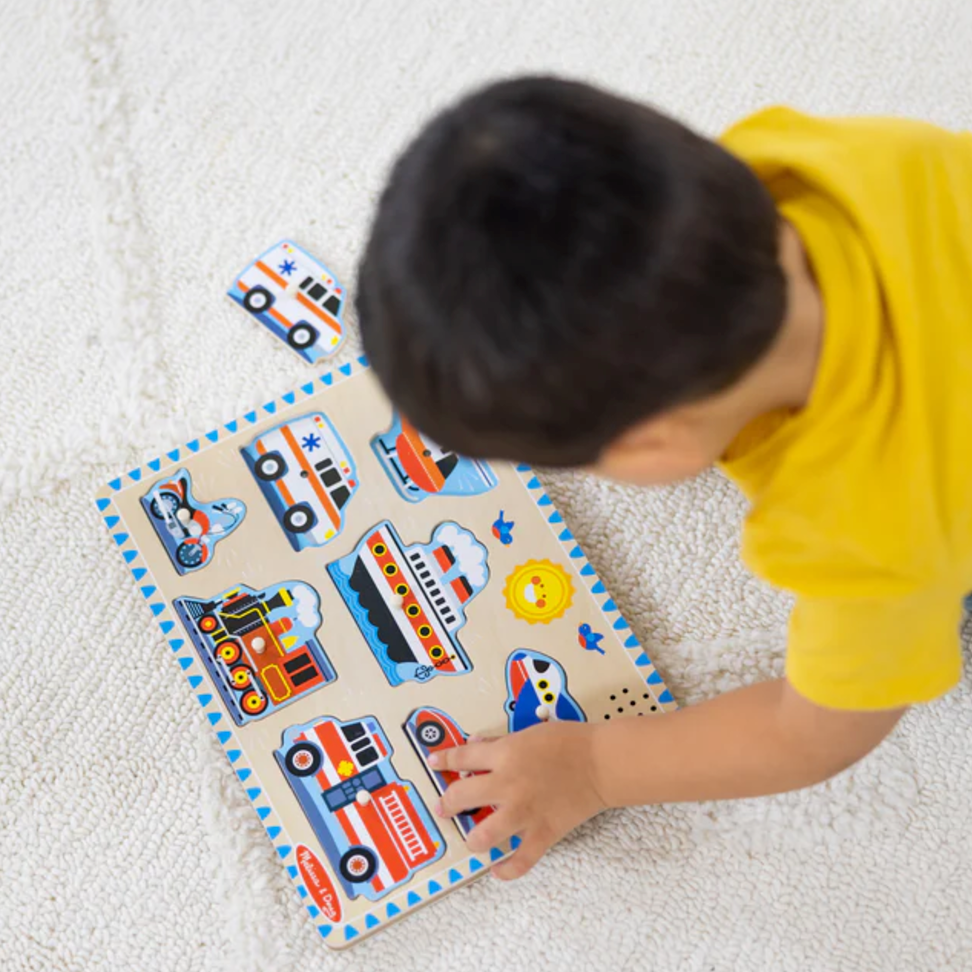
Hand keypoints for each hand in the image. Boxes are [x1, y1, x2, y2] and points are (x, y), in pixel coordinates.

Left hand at [428, 721, 606, 879]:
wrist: (600, 762)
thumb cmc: (569, 741)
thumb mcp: (529, 732)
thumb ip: (500, 743)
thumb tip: (476, 745)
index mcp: (504, 756)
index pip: (463, 757)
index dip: (444, 759)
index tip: (435, 763)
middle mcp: (508, 785)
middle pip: (462, 796)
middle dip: (447, 803)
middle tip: (444, 807)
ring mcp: (524, 812)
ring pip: (484, 836)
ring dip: (473, 838)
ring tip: (472, 837)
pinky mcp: (542, 832)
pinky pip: (520, 860)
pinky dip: (508, 869)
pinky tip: (498, 870)